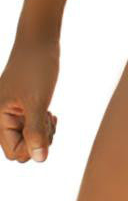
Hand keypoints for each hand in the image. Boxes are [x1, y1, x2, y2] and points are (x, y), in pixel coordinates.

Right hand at [0, 36, 59, 162]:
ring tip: (50, 117)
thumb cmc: (37, 67)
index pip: (14, 153)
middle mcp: (2, 117)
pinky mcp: (22, 105)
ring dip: (42, 133)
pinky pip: (30, 126)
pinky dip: (42, 124)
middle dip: (38, 141)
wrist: (39, 41)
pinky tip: (50, 113)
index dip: (33, 148)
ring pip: (27, 138)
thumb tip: (40, 159)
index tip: (45, 127)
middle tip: (49, 122)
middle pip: (20, 148)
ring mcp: (12, 111)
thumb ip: (36, 131)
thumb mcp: (38, 102)